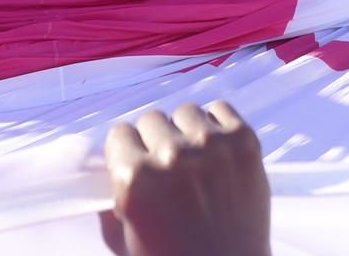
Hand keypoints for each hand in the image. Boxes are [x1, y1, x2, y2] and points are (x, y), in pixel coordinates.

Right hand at [102, 103, 269, 255]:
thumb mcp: (124, 239)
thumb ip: (109, 201)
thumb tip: (104, 165)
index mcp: (136, 179)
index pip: (120, 134)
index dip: (127, 152)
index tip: (137, 163)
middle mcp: (172, 156)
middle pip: (151, 119)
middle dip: (155, 142)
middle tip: (167, 168)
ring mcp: (212, 146)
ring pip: (185, 112)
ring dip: (186, 132)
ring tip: (194, 159)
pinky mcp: (244, 142)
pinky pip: (221, 109)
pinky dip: (217, 125)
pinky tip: (216, 151)